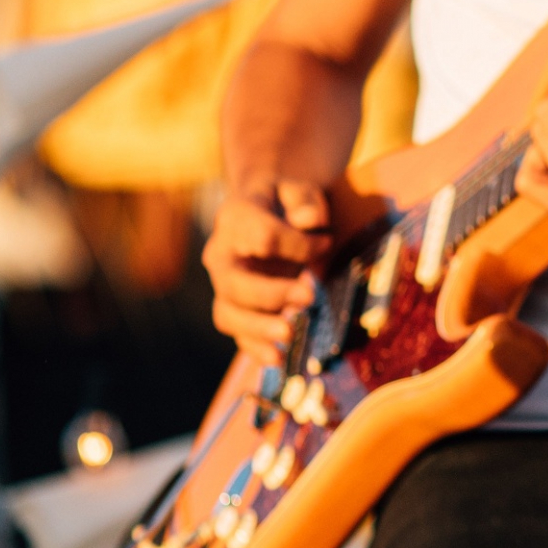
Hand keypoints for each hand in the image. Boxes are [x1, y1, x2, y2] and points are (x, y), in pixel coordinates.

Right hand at [204, 181, 331, 361]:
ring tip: (289, 335)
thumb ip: (305, 200)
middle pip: (235, 283)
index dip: (296, 244)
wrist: (266, 210)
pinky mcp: (236, 306)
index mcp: (236, 217)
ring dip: (257, 328)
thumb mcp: (298, 189)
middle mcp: (221, 254)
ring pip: (228, 313)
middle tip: (308, 297)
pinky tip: (278, 359)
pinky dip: (254, 348)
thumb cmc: (286, 201)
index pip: (262, 237)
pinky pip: (236, 333)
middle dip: (271, 294)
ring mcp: (224, 284)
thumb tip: (310, 220)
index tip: (326, 242)